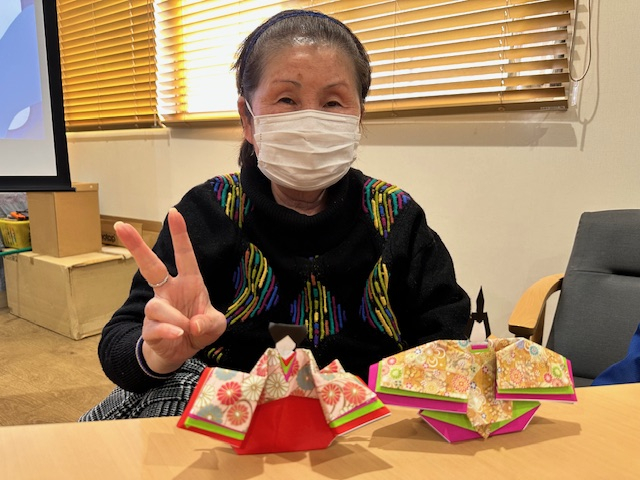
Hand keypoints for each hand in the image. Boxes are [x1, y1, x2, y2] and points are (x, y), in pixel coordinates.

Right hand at [115, 208, 225, 373]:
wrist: (181, 352)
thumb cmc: (199, 329)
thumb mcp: (215, 325)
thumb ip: (211, 323)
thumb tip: (194, 324)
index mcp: (188, 282)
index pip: (184, 255)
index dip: (179, 235)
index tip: (174, 213)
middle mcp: (169, 291)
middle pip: (150, 265)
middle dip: (136, 245)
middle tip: (120, 225)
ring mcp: (157, 308)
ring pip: (156, 306)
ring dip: (175, 318)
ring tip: (186, 329)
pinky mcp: (149, 328)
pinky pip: (156, 326)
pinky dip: (169, 332)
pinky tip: (178, 335)